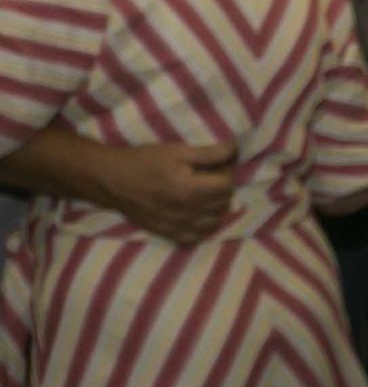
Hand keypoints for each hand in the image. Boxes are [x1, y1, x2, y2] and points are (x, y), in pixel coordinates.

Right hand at [88, 140, 235, 243]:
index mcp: (192, 190)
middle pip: (223, 203)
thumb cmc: (145, 161)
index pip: (227, 185)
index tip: (214, 166)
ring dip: (215, 207)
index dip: (225, 172)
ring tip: (203, 194)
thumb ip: (211, 153)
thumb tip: (236, 150)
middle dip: (221, 189)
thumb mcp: (179, 151)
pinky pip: (196, 236)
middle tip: (208, 178)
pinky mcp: (167, 233)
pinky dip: (202, 226)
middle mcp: (188, 212)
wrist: (113, 180)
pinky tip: (196, 214)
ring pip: (214, 221)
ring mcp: (178, 226)